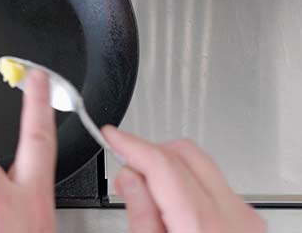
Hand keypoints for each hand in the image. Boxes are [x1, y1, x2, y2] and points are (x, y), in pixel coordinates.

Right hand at [102, 126, 265, 232]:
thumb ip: (141, 215)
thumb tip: (129, 177)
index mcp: (202, 226)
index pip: (163, 164)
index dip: (131, 144)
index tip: (112, 135)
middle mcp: (232, 216)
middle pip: (185, 154)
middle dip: (150, 152)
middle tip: (124, 167)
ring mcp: (245, 218)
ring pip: (200, 164)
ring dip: (168, 167)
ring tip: (145, 192)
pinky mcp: (248, 222)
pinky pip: (213, 184)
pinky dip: (186, 182)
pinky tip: (169, 204)